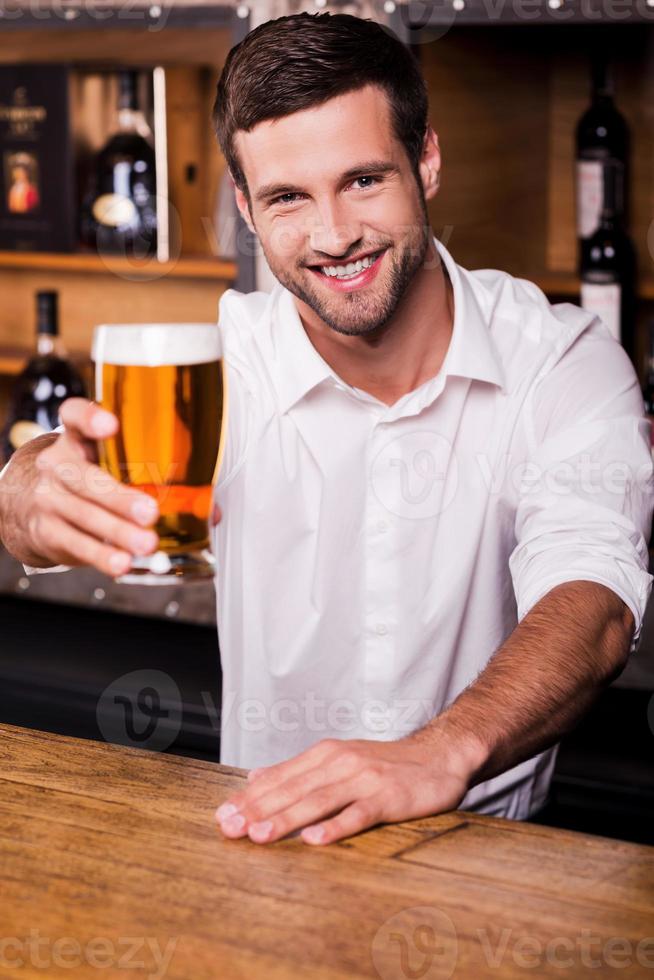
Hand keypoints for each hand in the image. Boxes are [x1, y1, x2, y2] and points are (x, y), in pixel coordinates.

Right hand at [0, 397, 159, 576]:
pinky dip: (101, 555)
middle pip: (84, 476)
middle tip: (149, 512)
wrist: (29, 506)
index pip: (73, 416)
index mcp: (75, 439)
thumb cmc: (84, 481)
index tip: (110, 425)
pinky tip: (121, 562)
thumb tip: (208, 508)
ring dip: (118, 532)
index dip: (89, 418)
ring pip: (84, 514)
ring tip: (146, 543)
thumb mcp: (105, 465)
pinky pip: (76, 543)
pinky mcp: (45, 530)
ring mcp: (47, 498)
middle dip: (118, 497)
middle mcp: (56, 464)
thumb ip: (153, 477)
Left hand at [215, 733, 473, 845]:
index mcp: (324, 755)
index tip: (221, 816)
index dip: (249, 798)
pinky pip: (358, 815)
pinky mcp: (387, 798)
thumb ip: (297, 770)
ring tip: (259, 835)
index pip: (280, 777)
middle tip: (229, 829)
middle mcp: (340, 763)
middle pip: (293, 789)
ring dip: (287, 818)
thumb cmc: (385, 763)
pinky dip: (335, 826)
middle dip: (258, 810)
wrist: (439, 755)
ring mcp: (364, 780)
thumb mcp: (338, 759)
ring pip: (318, 801)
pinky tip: (315, 839)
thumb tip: (254, 778)